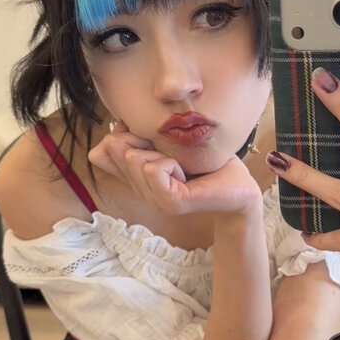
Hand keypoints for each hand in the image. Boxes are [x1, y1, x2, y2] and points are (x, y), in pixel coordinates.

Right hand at [88, 121, 261, 215]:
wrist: (238, 184)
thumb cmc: (206, 160)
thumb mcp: (164, 143)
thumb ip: (136, 140)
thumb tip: (108, 136)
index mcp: (136, 177)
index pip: (101, 155)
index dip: (120, 136)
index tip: (150, 137)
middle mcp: (141, 191)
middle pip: (116, 151)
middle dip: (143, 139)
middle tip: (171, 152)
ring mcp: (154, 200)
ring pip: (134, 159)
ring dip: (161, 152)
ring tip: (181, 164)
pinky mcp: (170, 203)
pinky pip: (154, 170)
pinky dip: (170, 163)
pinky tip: (185, 172)